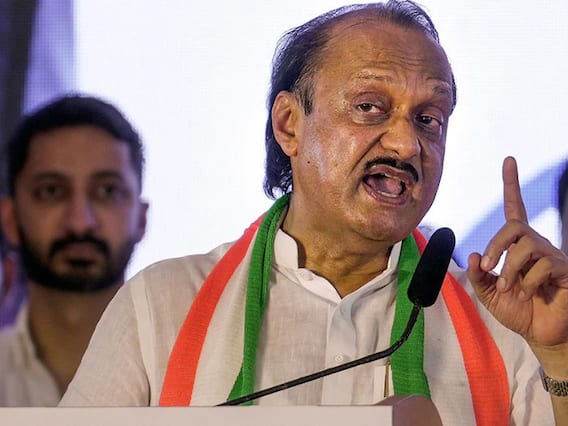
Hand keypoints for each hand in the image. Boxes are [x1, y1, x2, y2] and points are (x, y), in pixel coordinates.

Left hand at [467, 156, 567, 353]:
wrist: (542, 333)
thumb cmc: (518, 310)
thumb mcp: (488, 293)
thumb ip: (479, 275)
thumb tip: (476, 254)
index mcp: (517, 246)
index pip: (515, 209)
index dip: (512, 185)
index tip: (509, 160)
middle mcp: (536, 245)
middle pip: (514, 227)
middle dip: (497, 246)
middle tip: (490, 268)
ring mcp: (552, 256)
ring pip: (527, 245)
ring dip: (511, 270)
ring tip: (509, 289)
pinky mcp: (564, 270)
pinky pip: (543, 265)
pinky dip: (528, 282)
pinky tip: (529, 294)